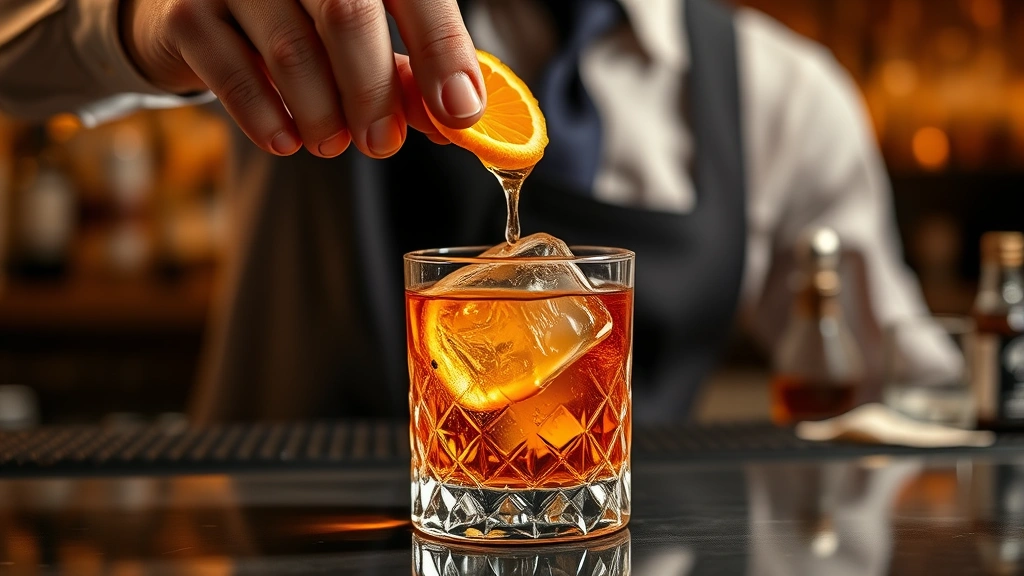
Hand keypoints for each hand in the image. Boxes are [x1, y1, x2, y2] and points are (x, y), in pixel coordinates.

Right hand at [120, 0, 485, 157]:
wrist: (196, 11)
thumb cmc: (299, 23)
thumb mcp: (362, 42)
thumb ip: (406, 76)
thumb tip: (456, 118)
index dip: (442, 51)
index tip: (460, 112)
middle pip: (348, 16)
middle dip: (373, 93)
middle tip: (383, 144)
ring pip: (293, 52)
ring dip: (323, 114)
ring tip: (332, 142)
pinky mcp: (187, 14)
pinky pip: (235, 77)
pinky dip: (268, 120)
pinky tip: (287, 140)